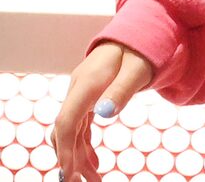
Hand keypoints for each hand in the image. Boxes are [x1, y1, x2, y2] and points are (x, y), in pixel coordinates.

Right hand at [52, 42, 155, 179]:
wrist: (136, 37)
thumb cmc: (139, 53)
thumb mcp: (136, 71)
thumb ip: (120, 92)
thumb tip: (104, 114)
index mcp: (87, 83)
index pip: (67, 120)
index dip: (65, 148)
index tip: (67, 173)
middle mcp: (78, 89)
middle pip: (65, 129)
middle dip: (68, 159)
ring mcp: (81, 94)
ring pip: (72, 131)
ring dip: (78, 157)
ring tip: (93, 181)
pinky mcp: (88, 99)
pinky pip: (81, 127)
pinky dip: (84, 147)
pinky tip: (94, 164)